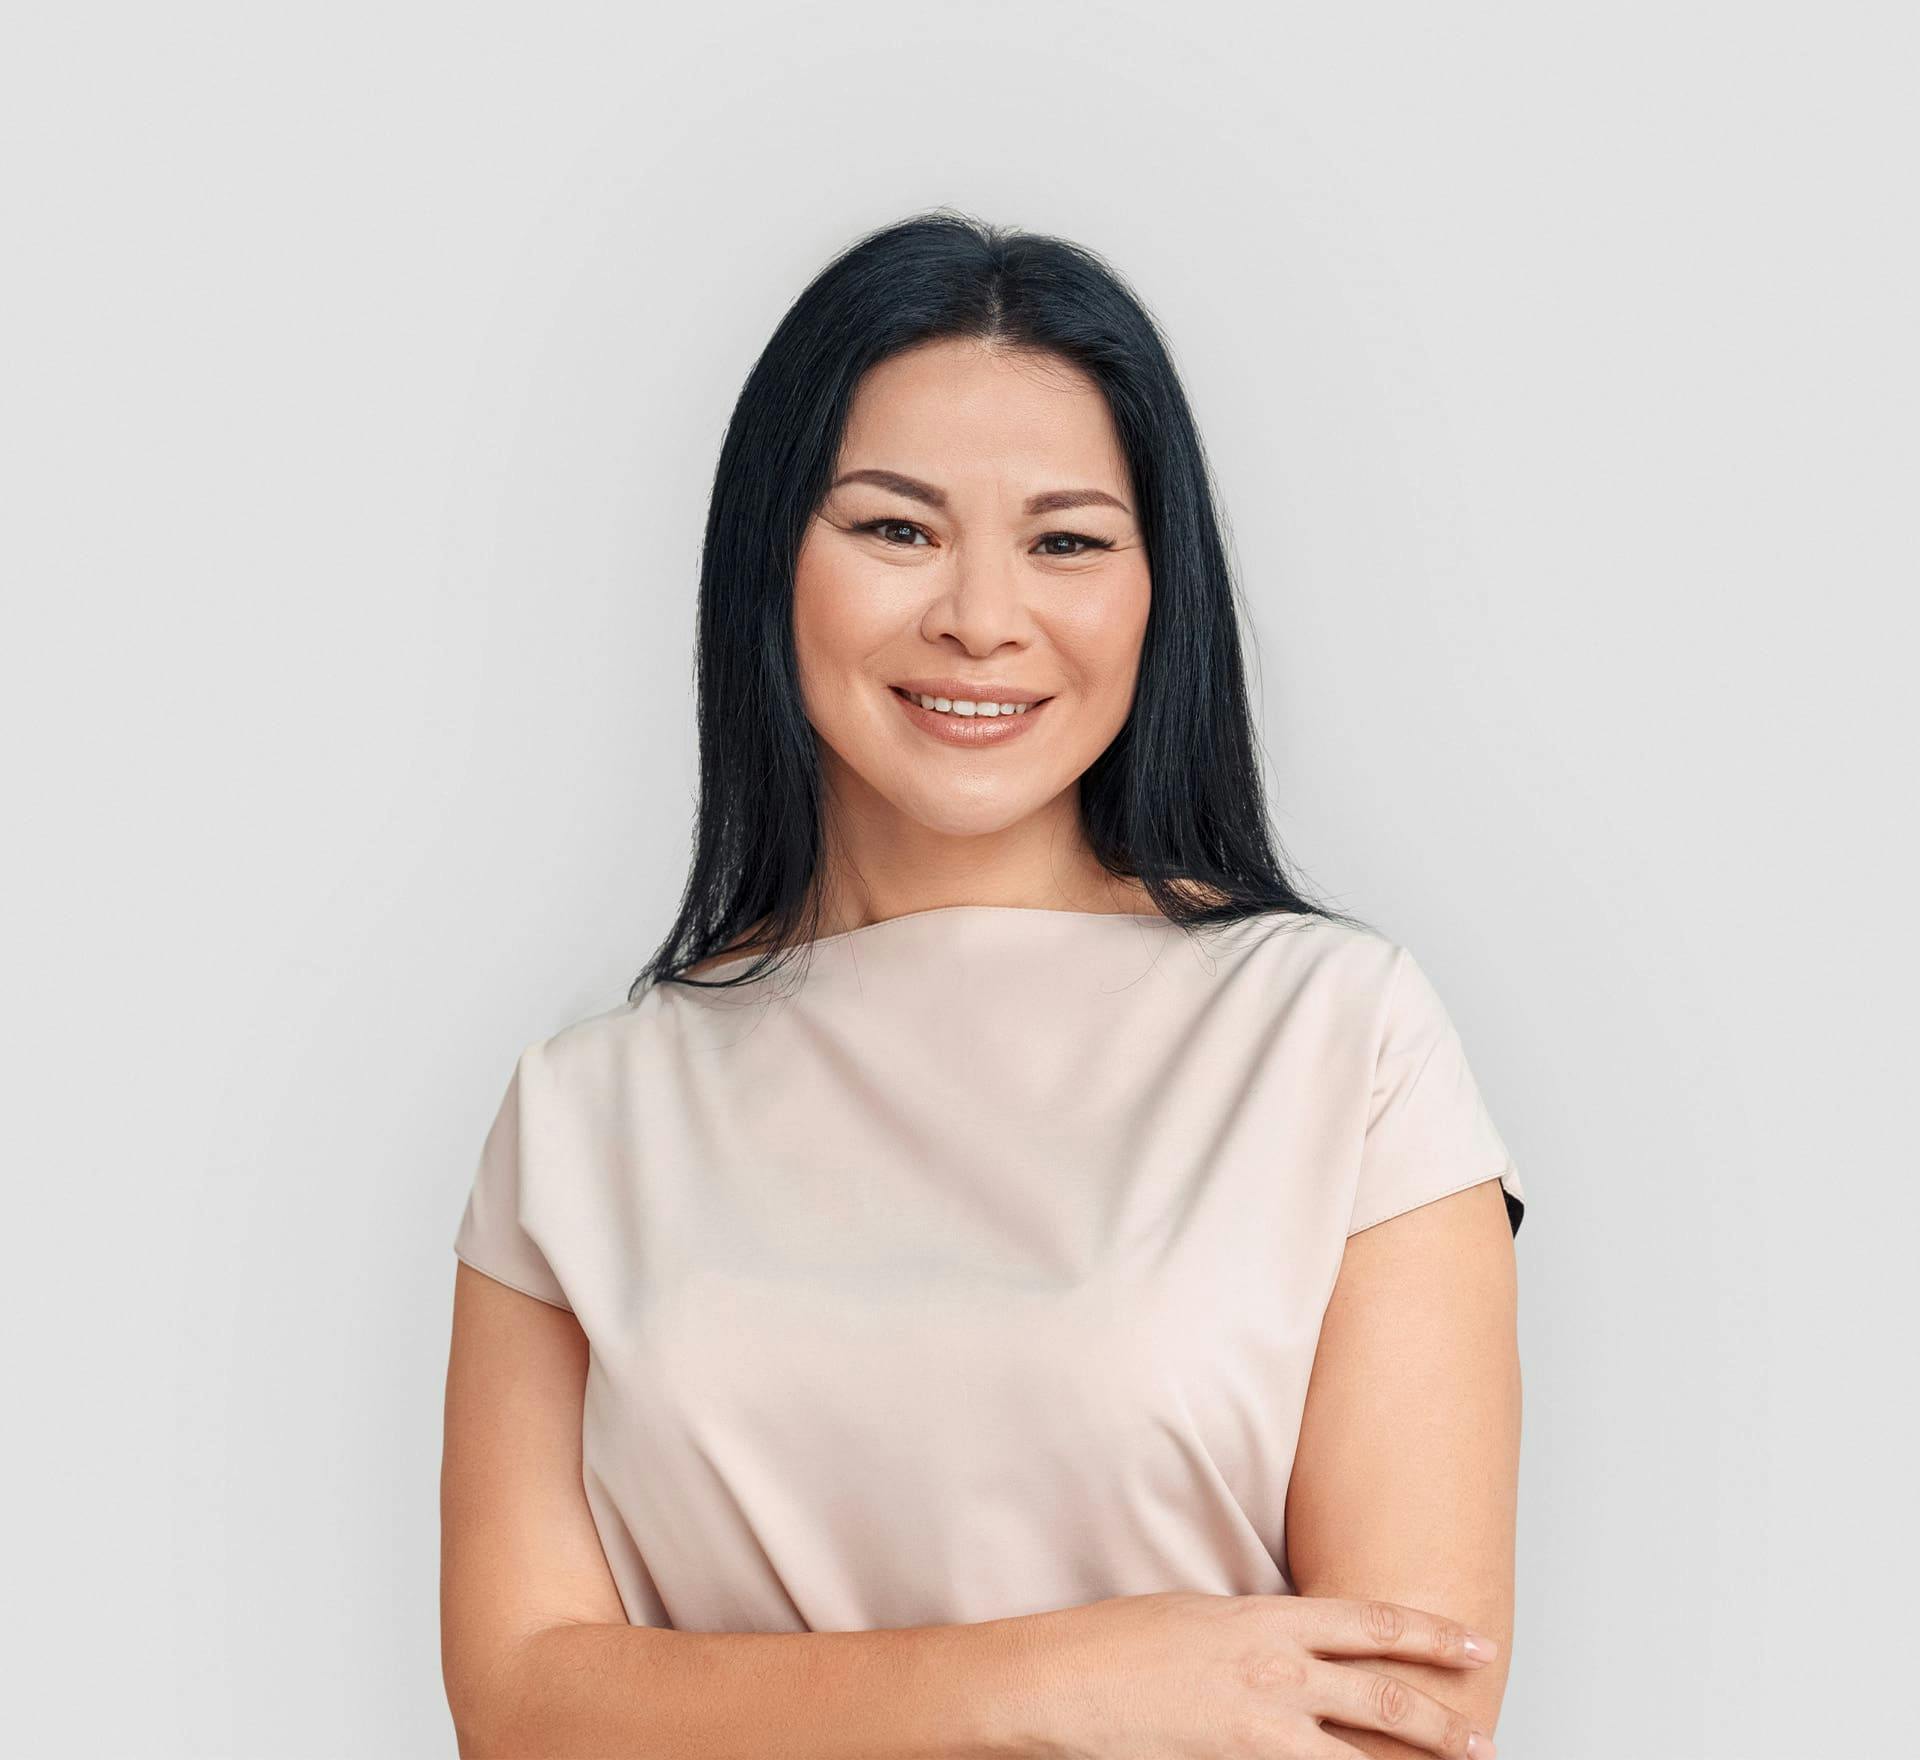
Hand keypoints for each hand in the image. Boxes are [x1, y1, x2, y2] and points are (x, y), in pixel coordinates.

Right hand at [1023, 1588, 1497, 1757]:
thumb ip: (1261, 1634)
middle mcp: (1277, 1675)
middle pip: (1384, 1697)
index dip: (1433, 1635)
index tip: (1476, 1645)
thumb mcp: (1204, 1617)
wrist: (1065, 1683)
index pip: (1373, 1624)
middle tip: (1483, 1737)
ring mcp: (1261, 1731)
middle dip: (1443, 1720)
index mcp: (1270, 1621)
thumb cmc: (1121, 1642)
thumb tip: (1298, 1650)